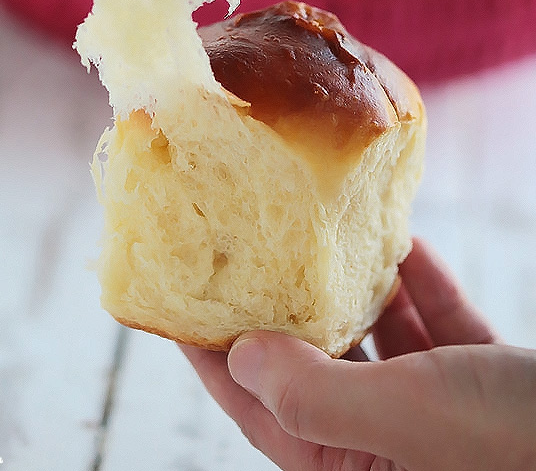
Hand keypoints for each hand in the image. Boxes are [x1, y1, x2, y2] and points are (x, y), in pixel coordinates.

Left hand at [181, 239, 535, 470]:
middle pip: (310, 364)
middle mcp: (388, 445)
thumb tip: (239, 353)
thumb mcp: (413, 419)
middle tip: (242, 245)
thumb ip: (317, 395)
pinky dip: (415, 282)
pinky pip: (433, 324)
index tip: (176, 296)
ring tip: (316, 232)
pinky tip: (401, 240)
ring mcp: (436, 412)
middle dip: (278, 305)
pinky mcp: (479, 382)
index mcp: (354, 469)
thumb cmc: (523, 448)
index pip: (258, 405)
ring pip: (374, 338)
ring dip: (350, 284)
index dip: (210, 351)